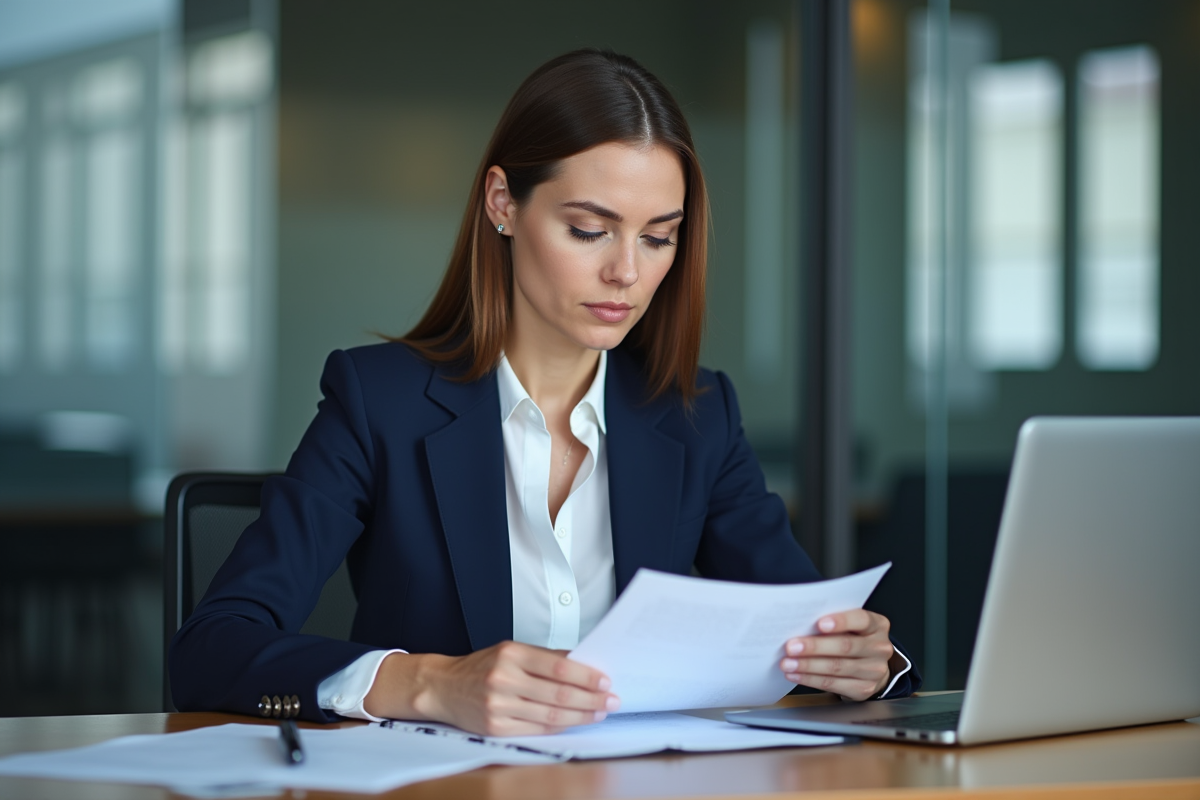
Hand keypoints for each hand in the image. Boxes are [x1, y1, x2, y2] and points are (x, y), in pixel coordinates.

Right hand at [367, 641, 618, 735]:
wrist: (443, 687)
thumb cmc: (481, 667)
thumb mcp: (510, 650)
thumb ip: (545, 657)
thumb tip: (583, 663)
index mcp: (511, 654)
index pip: (558, 666)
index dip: (586, 676)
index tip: (605, 680)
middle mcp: (504, 680)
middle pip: (558, 694)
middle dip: (590, 699)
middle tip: (612, 700)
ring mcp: (499, 706)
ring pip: (550, 716)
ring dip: (581, 716)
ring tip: (599, 713)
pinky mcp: (496, 728)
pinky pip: (536, 730)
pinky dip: (560, 728)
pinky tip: (575, 723)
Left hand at [779, 609, 894, 701]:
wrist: (872, 666)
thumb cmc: (854, 639)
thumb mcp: (851, 626)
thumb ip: (835, 623)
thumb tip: (800, 624)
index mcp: (877, 626)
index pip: (862, 620)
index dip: (841, 621)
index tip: (819, 623)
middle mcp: (879, 648)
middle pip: (846, 646)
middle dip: (815, 647)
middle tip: (791, 647)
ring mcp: (874, 671)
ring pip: (837, 667)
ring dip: (808, 665)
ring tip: (787, 663)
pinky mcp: (863, 689)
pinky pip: (833, 684)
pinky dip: (810, 679)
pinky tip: (796, 675)